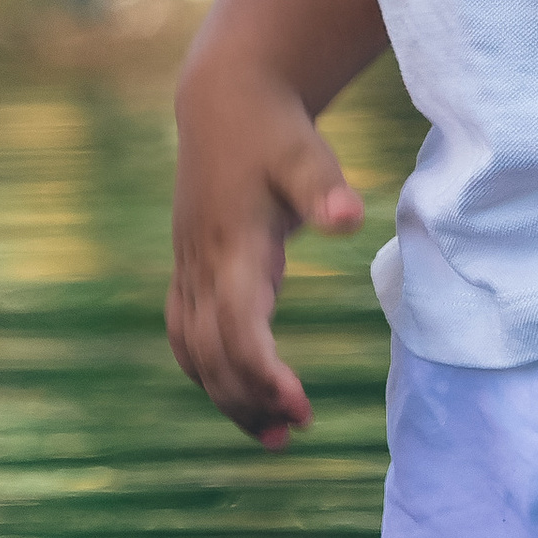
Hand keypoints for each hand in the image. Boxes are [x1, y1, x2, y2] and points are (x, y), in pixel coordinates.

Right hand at [168, 59, 363, 447]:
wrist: (225, 102)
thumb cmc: (275, 132)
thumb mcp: (306, 155)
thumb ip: (325, 189)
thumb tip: (351, 218)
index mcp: (232, 246)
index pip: (237, 327)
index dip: (262, 373)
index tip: (300, 407)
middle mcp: (202, 266)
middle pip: (211, 353)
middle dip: (248, 399)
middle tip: (297, 433)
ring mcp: (189, 269)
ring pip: (193, 352)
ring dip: (227, 396)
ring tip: (275, 435)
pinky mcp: (189, 269)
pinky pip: (186, 336)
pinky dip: (209, 373)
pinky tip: (242, 398)